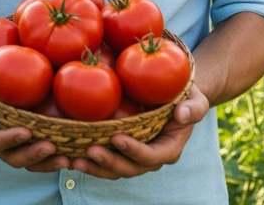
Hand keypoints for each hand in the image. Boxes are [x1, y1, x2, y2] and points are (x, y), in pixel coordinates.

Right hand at [0, 69, 71, 171]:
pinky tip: (74, 152)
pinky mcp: (28, 140)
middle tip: (51, 146)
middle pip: (13, 157)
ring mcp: (13, 144)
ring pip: (30, 161)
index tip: (25, 131)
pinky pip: (41, 153)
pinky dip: (56, 156)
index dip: (8, 140)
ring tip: (68, 159)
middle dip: (32, 155)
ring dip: (48, 162)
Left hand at [68, 82, 209, 179]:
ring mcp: (133, 155)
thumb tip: (181, 115)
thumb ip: (193, 107)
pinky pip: (103, 159)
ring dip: (94, 167)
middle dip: (110, 162)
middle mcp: (149, 156)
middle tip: (91, 150)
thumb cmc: (183, 93)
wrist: (170, 93)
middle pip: (130, 168)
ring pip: (114, 169)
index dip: (135, 151)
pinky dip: (87, 160)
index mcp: (169, 147)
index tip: (118, 137)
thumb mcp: (195, 97)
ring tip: (74, 159)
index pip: (152, 156)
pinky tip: (68, 155)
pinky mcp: (118, 149)